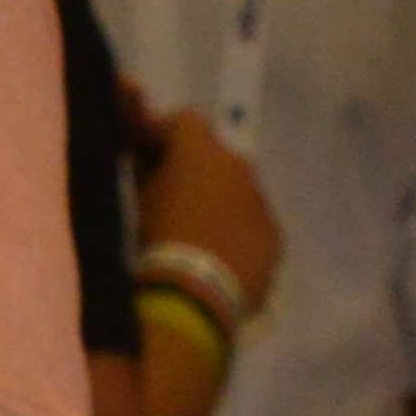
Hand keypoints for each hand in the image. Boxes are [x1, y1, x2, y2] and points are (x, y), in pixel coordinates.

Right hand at [130, 101, 281, 317]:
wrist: (198, 294)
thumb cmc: (159, 239)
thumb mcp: (140, 198)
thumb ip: (145, 168)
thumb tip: (144, 156)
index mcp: (202, 149)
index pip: (185, 121)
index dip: (165, 134)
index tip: (148, 153)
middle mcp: (239, 166)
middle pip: (216, 156)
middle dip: (197, 169)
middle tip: (174, 194)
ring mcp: (261, 201)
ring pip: (239, 189)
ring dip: (220, 199)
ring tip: (197, 230)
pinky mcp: (274, 236)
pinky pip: (253, 223)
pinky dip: (237, 230)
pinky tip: (220, 254)